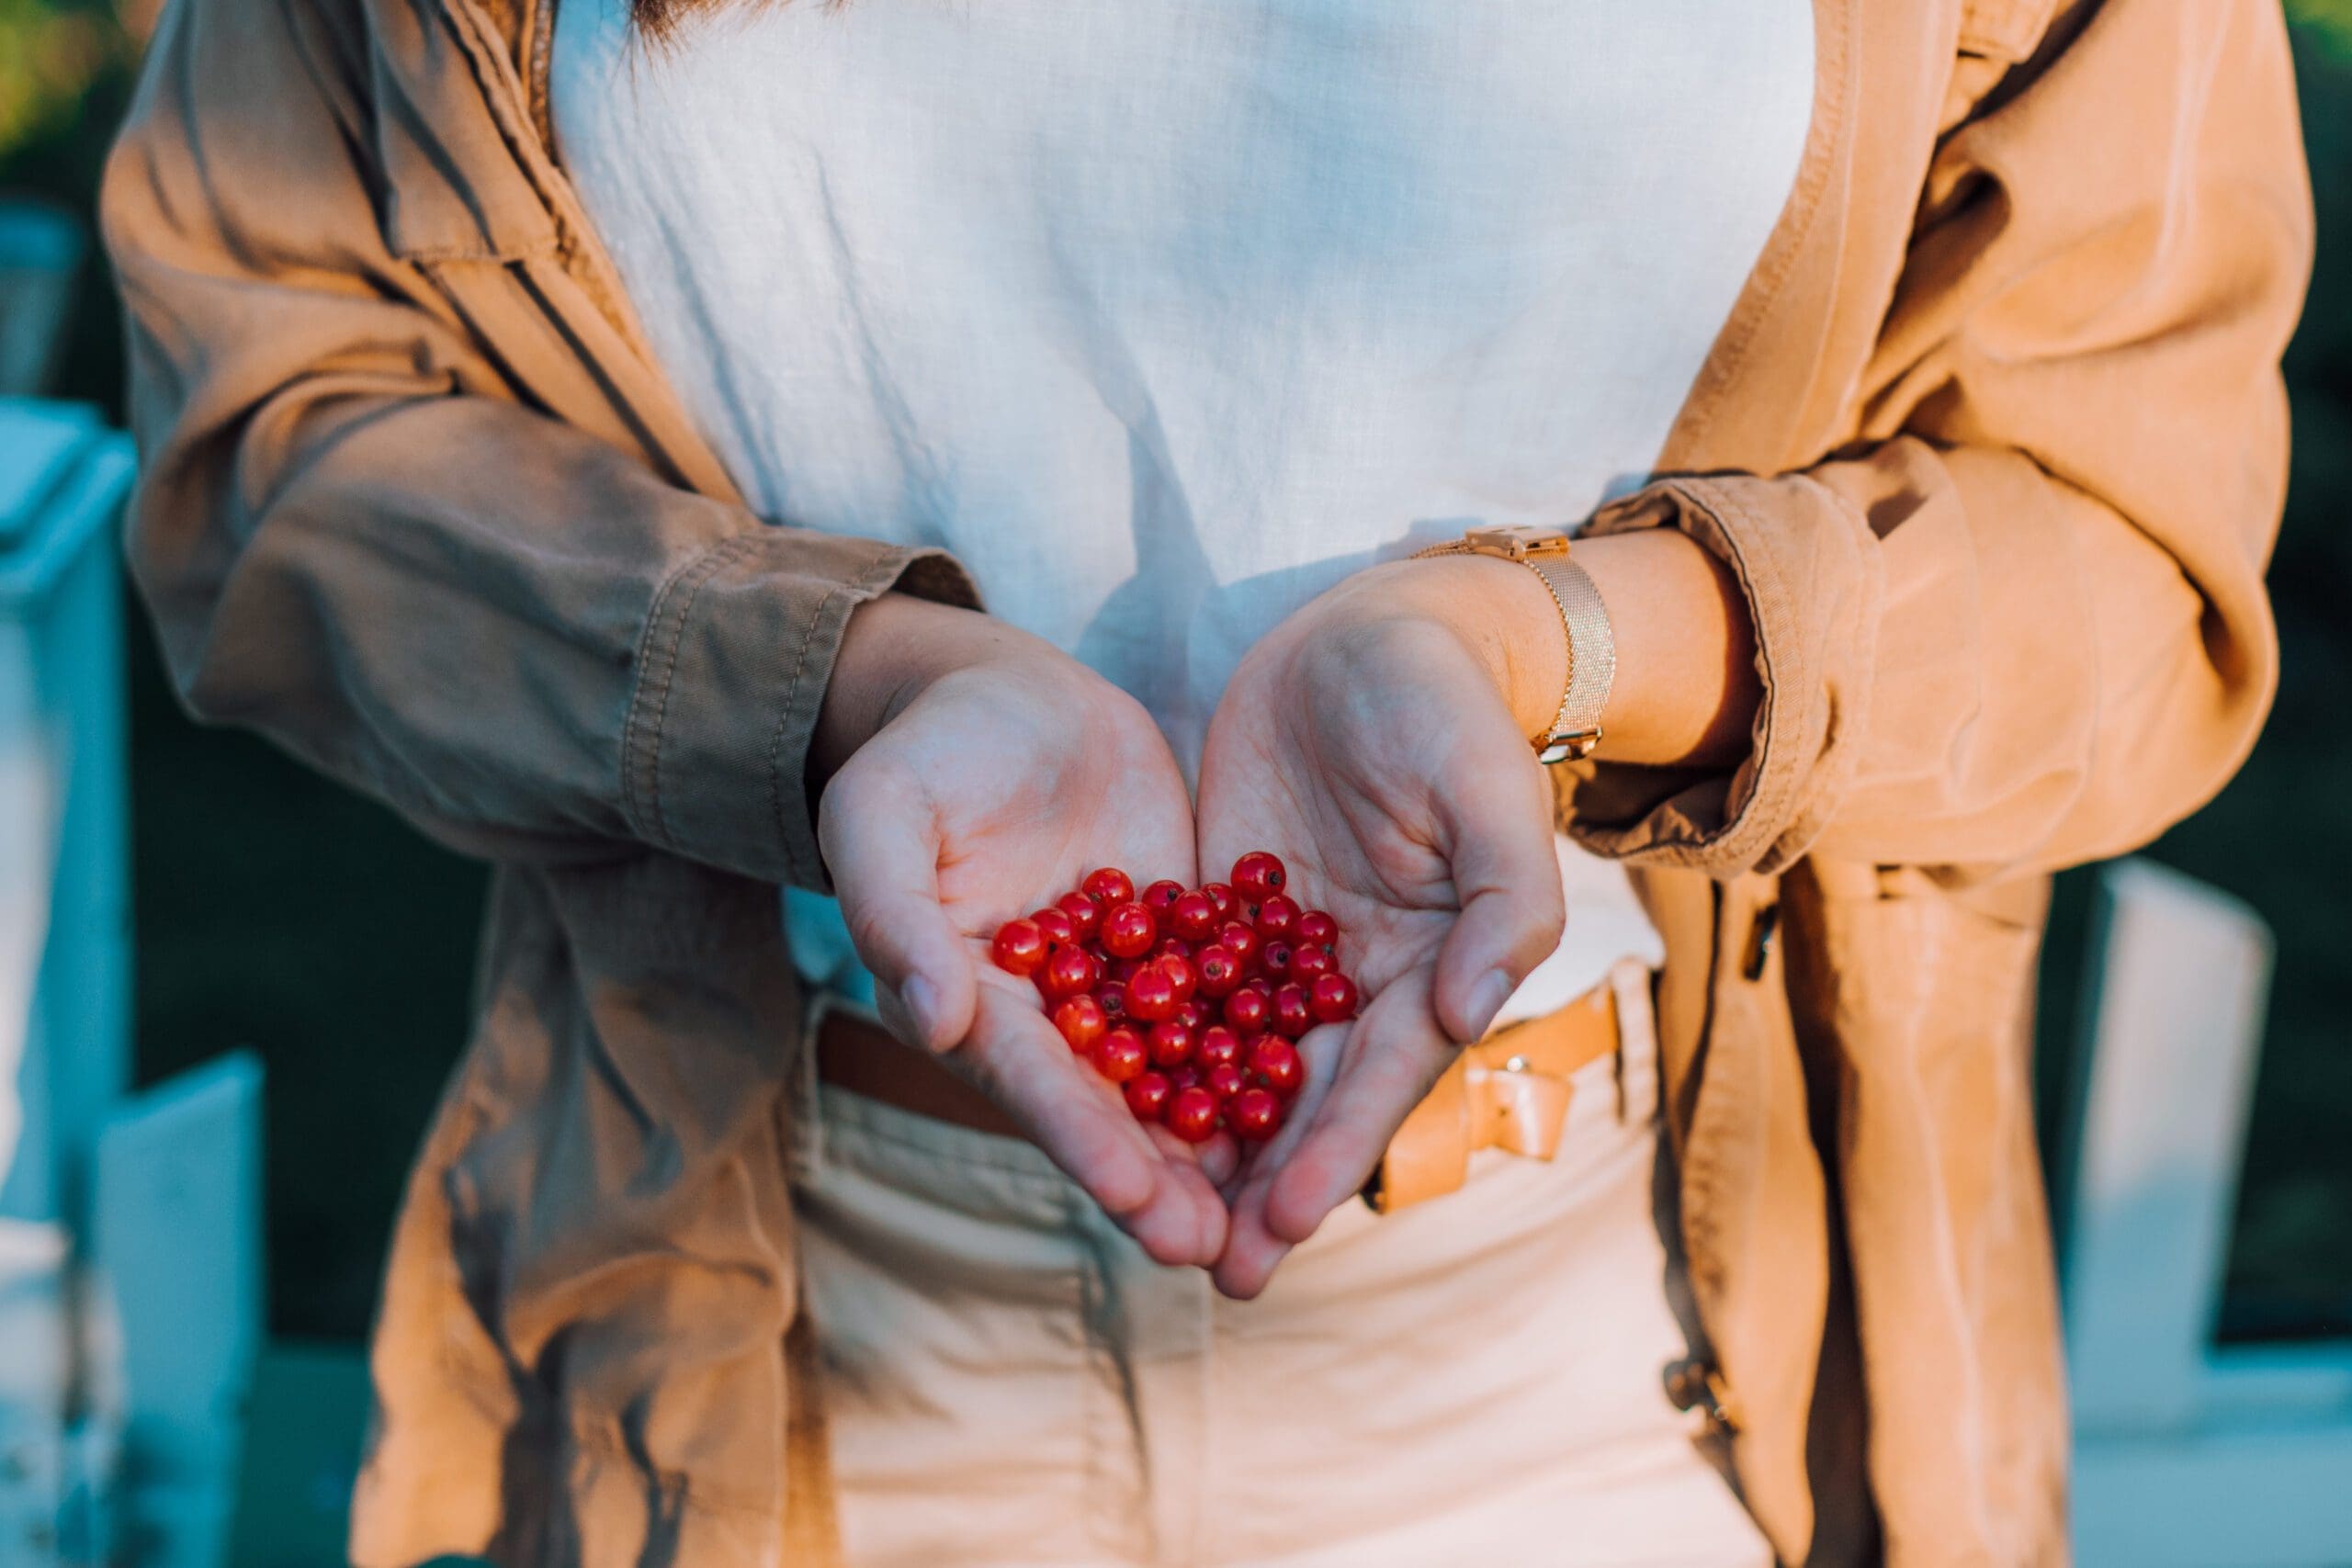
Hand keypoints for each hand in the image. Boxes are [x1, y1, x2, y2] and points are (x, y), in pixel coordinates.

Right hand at [813, 594, 1232, 1266]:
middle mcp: (1054, 1017)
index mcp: (974, 1004)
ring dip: (1225, 1144)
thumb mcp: (883, 817)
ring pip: (1181, 1073)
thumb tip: (933, 1022)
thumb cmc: (925, 755)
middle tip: (1216, 1249)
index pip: (1033, 1083)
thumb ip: (895, 916)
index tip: (1135, 1198)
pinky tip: (1331, 1093)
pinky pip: (1233, 998)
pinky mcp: (1184, 940)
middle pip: (1113, 1108)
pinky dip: (1273, 1046)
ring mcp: (1125, 984)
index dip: (1083, 1141)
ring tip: (1281, 1212)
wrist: (1004, 694)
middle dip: (1163, 1181)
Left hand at [1196, 558, 1567, 1296]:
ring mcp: (1283, 950)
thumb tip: (1465, 1015)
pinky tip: (1095, 1103)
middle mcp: (1354, 978)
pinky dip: (1146, 1050)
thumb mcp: (1490, 792)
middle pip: (1303, 1098)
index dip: (1333, 1154)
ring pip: (1235, 1063)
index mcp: (1429, 966)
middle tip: (1210, 1273)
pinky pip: (1178, 991)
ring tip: (1146, 1220)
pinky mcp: (1221, 911)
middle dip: (1262, 1186)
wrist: (1373, 629)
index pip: (1379, 1080)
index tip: (1284, 1226)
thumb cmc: (1446, 706)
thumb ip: (1503, 904)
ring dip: (1200, 1144)